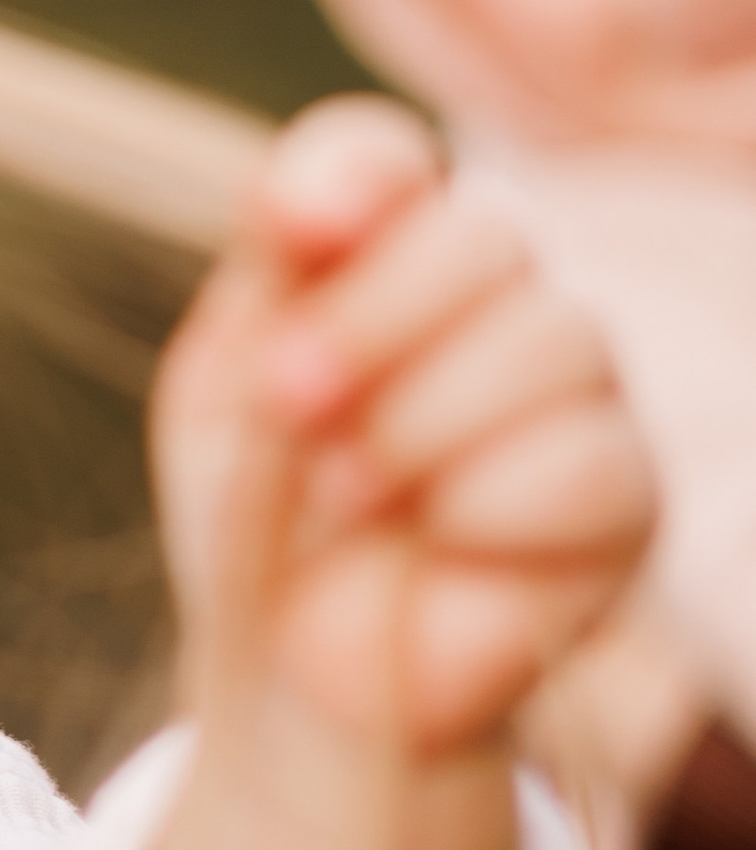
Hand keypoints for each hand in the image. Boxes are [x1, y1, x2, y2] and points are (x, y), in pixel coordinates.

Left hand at [155, 99, 656, 756]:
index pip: (385, 165)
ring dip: (421, 423)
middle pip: (482, 238)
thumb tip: (314, 207)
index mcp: (374, 259)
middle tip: (293, 403)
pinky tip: (441, 545)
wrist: (297, 684)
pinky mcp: (624, 498)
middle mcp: (491, 302)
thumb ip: (274, 290)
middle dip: (371, 320)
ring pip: (557, 339)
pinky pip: (596, 460)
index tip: (295, 226)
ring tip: (347, 498)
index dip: (350, 178)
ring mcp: (572, 392)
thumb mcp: (225, 400)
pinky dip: (491, 503)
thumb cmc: (262, 529)